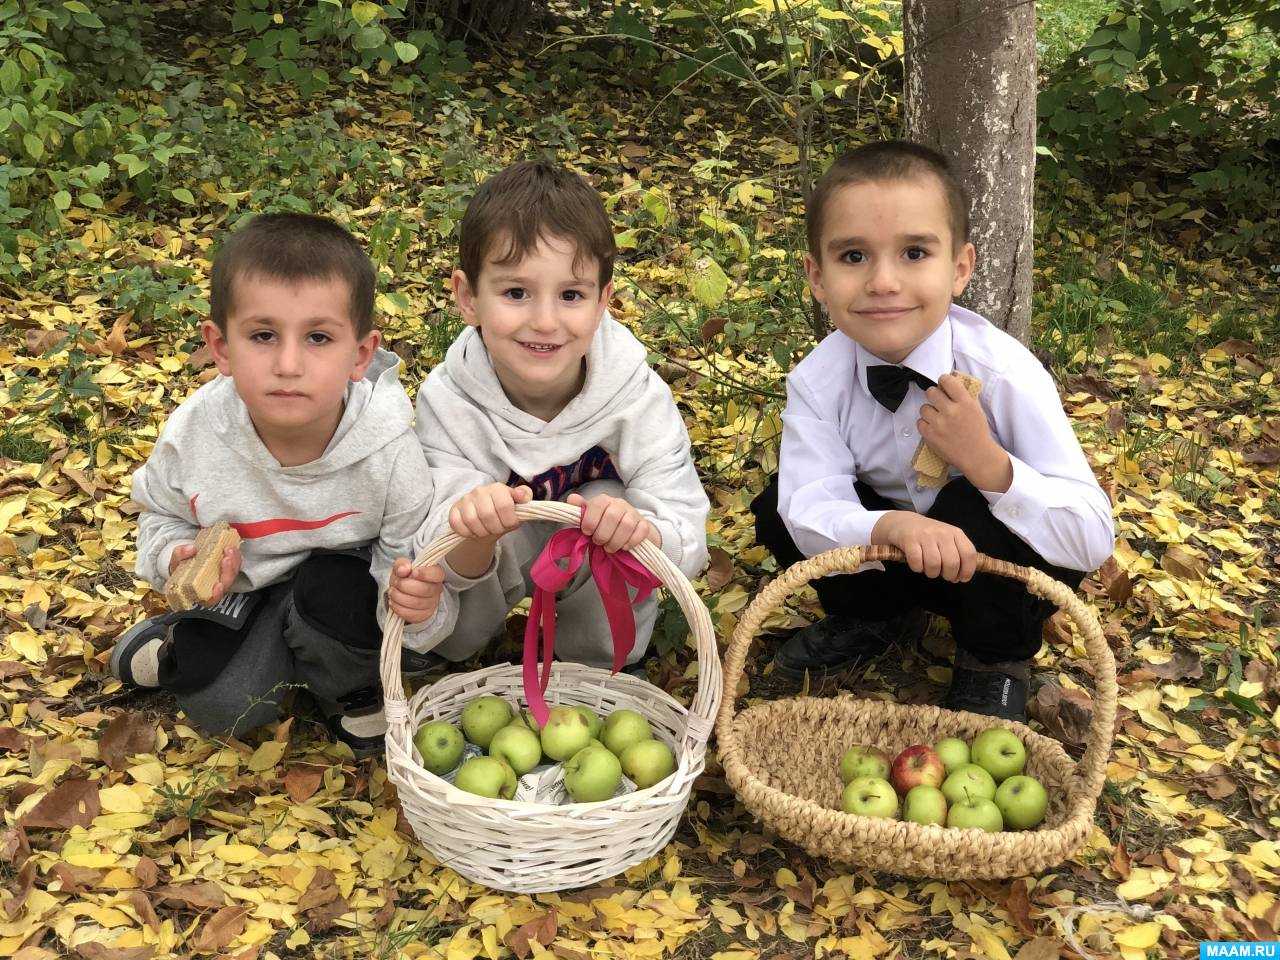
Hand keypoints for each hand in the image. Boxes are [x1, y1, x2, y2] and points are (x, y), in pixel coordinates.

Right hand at [168, 536, 240, 604]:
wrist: (185, 561)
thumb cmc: (180, 568)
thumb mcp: (175, 563)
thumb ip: (180, 555)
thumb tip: (191, 549)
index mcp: (198, 593)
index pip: (210, 600)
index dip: (216, 595)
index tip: (219, 585)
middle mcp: (213, 589)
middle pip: (226, 585)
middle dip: (228, 572)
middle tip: (226, 558)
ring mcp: (221, 579)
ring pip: (232, 575)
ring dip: (234, 562)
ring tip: (229, 549)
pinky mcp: (227, 569)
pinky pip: (234, 566)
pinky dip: (235, 557)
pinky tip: (232, 547)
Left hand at [388, 559, 445, 623]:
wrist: (403, 591)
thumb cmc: (405, 577)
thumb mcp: (402, 566)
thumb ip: (402, 564)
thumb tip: (403, 570)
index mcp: (436, 574)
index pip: (437, 574)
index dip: (425, 574)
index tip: (413, 573)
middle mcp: (437, 589)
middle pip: (424, 590)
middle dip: (405, 586)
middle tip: (396, 582)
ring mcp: (432, 604)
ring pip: (416, 603)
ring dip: (399, 597)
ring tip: (392, 592)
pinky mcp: (424, 615)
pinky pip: (411, 614)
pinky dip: (398, 608)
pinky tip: (394, 602)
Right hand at [449, 483, 531, 539]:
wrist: (485, 523)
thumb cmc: (503, 514)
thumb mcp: (517, 507)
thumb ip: (524, 498)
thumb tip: (523, 495)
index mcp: (498, 488)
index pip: (504, 506)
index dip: (509, 520)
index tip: (510, 523)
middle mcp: (480, 491)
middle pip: (488, 515)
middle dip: (496, 528)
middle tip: (497, 529)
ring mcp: (465, 500)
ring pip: (472, 521)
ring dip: (481, 532)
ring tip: (486, 530)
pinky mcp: (453, 510)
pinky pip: (458, 525)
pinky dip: (467, 533)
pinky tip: (473, 530)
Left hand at [566, 492, 659, 553]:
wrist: (630, 530)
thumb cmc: (606, 525)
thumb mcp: (591, 518)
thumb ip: (581, 510)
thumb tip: (571, 499)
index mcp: (604, 501)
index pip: (597, 504)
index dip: (590, 520)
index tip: (587, 532)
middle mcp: (620, 504)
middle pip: (612, 516)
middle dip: (602, 534)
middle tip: (599, 543)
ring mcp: (634, 514)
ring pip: (627, 525)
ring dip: (616, 541)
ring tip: (610, 548)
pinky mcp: (645, 525)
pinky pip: (641, 531)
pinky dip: (631, 542)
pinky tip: (625, 547)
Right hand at [871, 511, 976, 582]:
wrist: (902, 522)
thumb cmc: (928, 535)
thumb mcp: (946, 539)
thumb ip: (956, 554)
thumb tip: (961, 576)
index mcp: (955, 533)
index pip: (968, 553)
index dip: (967, 570)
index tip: (961, 579)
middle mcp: (942, 532)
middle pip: (952, 562)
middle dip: (948, 575)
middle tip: (943, 575)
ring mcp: (925, 535)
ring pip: (934, 564)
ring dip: (931, 573)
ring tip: (929, 569)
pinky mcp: (909, 539)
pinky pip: (916, 562)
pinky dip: (917, 568)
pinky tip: (917, 564)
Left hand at [917, 374, 1011, 491]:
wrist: (977, 455)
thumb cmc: (977, 432)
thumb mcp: (976, 409)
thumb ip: (964, 396)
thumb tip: (952, 382)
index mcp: (965, 402)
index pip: (947, 380)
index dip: (944, 381)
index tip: (943, 385)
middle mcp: (951, 411)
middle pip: (931, 392)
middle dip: (934, 396)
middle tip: (939, 403)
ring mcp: (939, 423)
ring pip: (923, 408)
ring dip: (929, 412)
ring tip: (938, 418)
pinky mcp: (930, 435)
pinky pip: (919, 422)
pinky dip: (925, 425)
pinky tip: (934, 428)